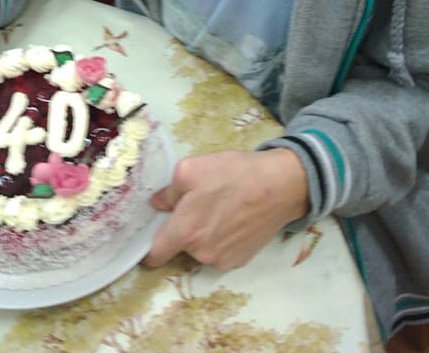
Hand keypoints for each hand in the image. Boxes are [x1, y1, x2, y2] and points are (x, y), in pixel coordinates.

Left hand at [144, 148, 308, 268]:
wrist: (280, 185)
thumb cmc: (233, 173)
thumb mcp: (191, 168)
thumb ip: (168, 190)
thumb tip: (158, 204)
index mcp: (185, 231)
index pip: (155, 255)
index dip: (148, 249)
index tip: (150, 240)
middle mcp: (202, 253)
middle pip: (181, 247)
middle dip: (184, 229)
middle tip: (198, 205)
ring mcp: (223, 260)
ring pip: (202, 249)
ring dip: (205, 234)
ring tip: (221, 208)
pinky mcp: (241, 260)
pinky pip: (221, 252)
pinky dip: (223, 239)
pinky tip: (234, 218)